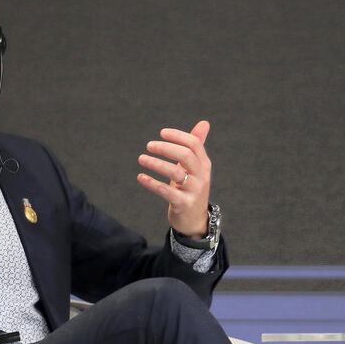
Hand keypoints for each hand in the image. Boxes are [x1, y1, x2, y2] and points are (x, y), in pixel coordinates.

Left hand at [136, 120, 211, 238]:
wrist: (195, 220)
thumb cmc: (191, 188)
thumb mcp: (195, 167)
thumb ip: (197, 146)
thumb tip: (204, 123)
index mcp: (203, 164)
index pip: (193, 144)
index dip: (177, 136)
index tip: (161, 133)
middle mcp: (201, 176)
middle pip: (185, 155)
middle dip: (165, 148)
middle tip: (149, 145)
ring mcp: (193, 191)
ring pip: (175, 172)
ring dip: (156, 163)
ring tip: (141, 158)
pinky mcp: (183, 204)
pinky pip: (166, 191)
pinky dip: (151, 183)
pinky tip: (140, 177)